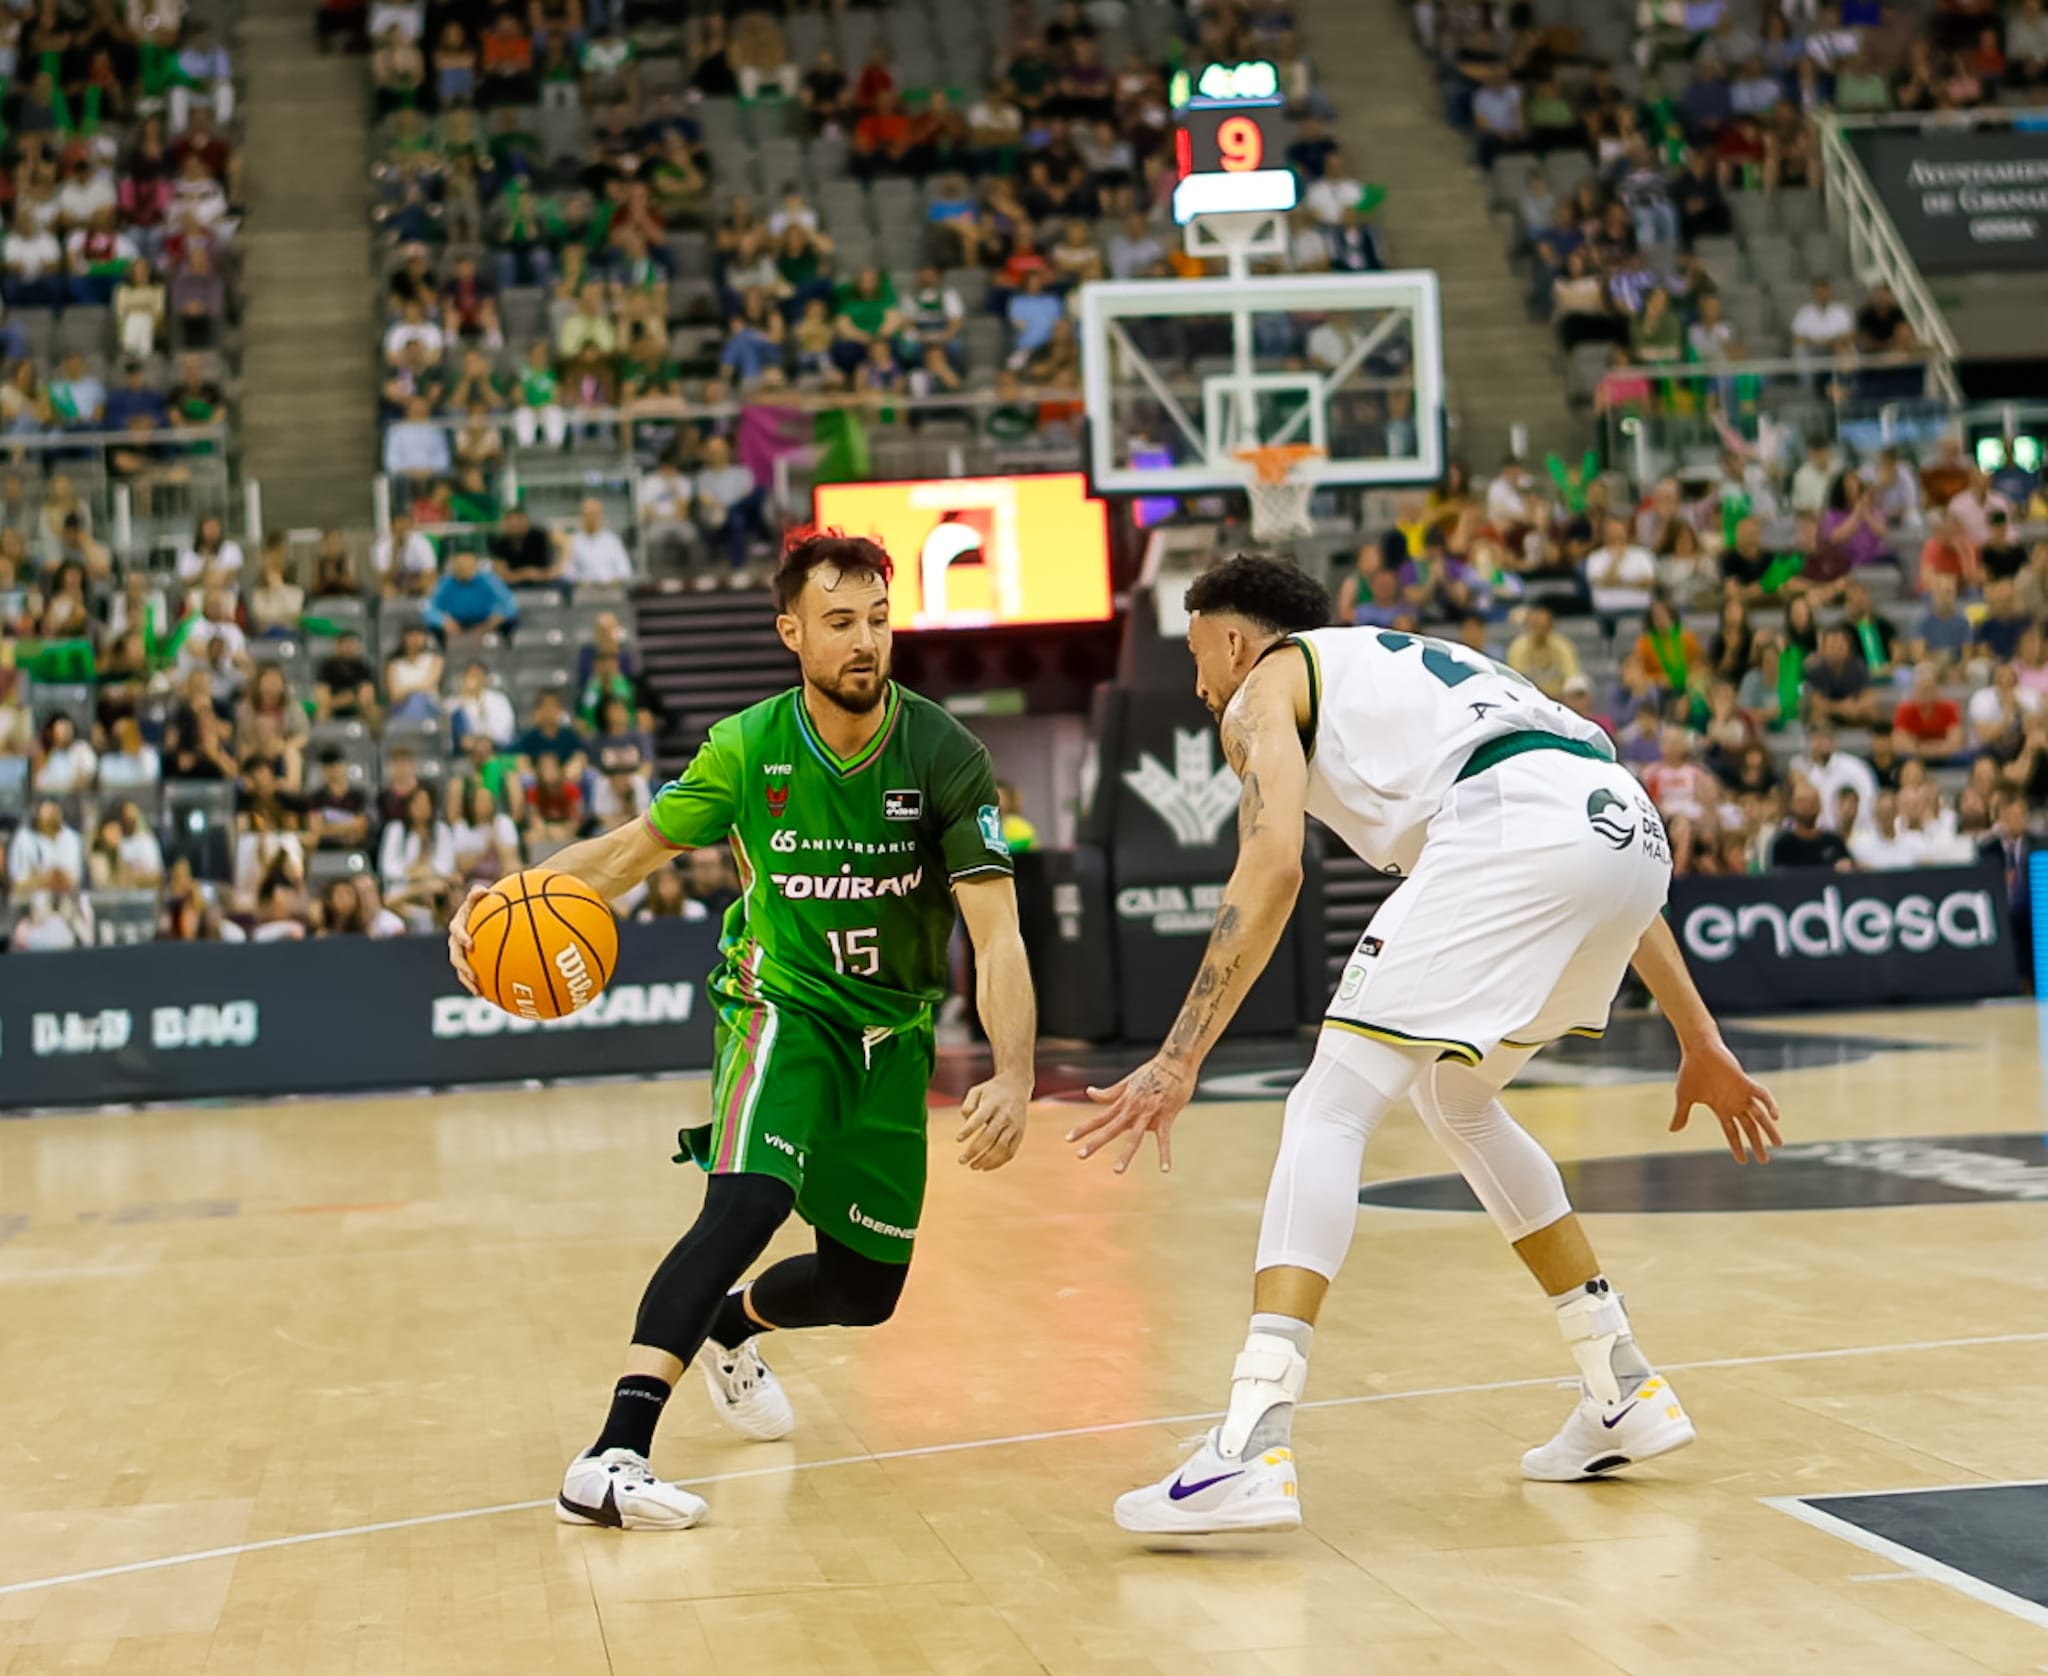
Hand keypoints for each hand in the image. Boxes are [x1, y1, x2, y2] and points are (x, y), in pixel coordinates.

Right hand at [446, 883, 489, 995]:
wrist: (481, 916)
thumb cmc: (482, 905)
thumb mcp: (479, 899)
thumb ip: (478, 894)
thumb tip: (482, 889)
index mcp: (458, 925)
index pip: (456, 930)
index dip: (462, 937)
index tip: (471, 944)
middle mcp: (456, 941)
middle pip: (455, 956)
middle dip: (463, 966)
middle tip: (473, 975)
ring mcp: (460, 954)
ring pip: (460, 970)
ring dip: (467, 981)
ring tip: (478, 992)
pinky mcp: (467, 963)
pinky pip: (470, 977)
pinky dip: (478, 986)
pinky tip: (490, 996)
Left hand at [955, 1073, 1029, 1170]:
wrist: (1016, 1086)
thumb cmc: (991, 1091)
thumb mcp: (976, 1091)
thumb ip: (967, 1106)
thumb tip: (966, 1125)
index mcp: (992, 1103)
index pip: (979, 1118)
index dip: (968, 1130)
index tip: (958, 1139)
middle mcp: (1005, 1115)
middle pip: (989, 1136)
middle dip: (974, 1151)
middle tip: (961, 1160)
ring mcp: (1014, 1125)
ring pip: (1001, 1148)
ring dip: (986, 1160)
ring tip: (973, 1166)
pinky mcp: (1020, 1133)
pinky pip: (1010, 1152)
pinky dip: (998, 1163)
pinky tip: (985, 1167)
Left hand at [1068, 1057, 1194, 1173]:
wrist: (1176, 1061)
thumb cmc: (1153, 1071)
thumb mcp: (1128, 1081)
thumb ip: (1109, 1092)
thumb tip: (1088, 1092)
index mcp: (1123, 1102)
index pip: (1099, 1118)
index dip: (1084, 1128)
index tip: (1068, 1139)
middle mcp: (1133, 1109)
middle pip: (1111, 1128)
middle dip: (1095, 1142)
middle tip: (1080, 1155)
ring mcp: (1149, 1113)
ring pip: (1135, 1137)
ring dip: (1126, 1155)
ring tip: (1117, 1171)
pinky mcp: (1166, 1116)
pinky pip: (1165, 1139)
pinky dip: (1165, 1154)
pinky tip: (1165, 1169)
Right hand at [1669, 1033, 1781, 1163]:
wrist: (1697, 1050)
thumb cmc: (1690, 1072)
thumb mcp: (1684, 1097)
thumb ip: (1682, 1114)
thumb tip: (1672, 1131)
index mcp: (1721, 1108)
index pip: (1732, 1132)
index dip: (1737, 1147)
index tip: (1743, 1161)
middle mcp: (1734, 1103)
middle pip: (1749, 1128)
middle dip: (1757, 1144)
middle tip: (1764, 1160)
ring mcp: (1741, 1094)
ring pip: (1759, 1115)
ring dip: (1769, 1129)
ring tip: (1778, 1144)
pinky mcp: (1745, 1082)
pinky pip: (1761, 1094)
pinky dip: (1769, 1104)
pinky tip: (1775, 1115)